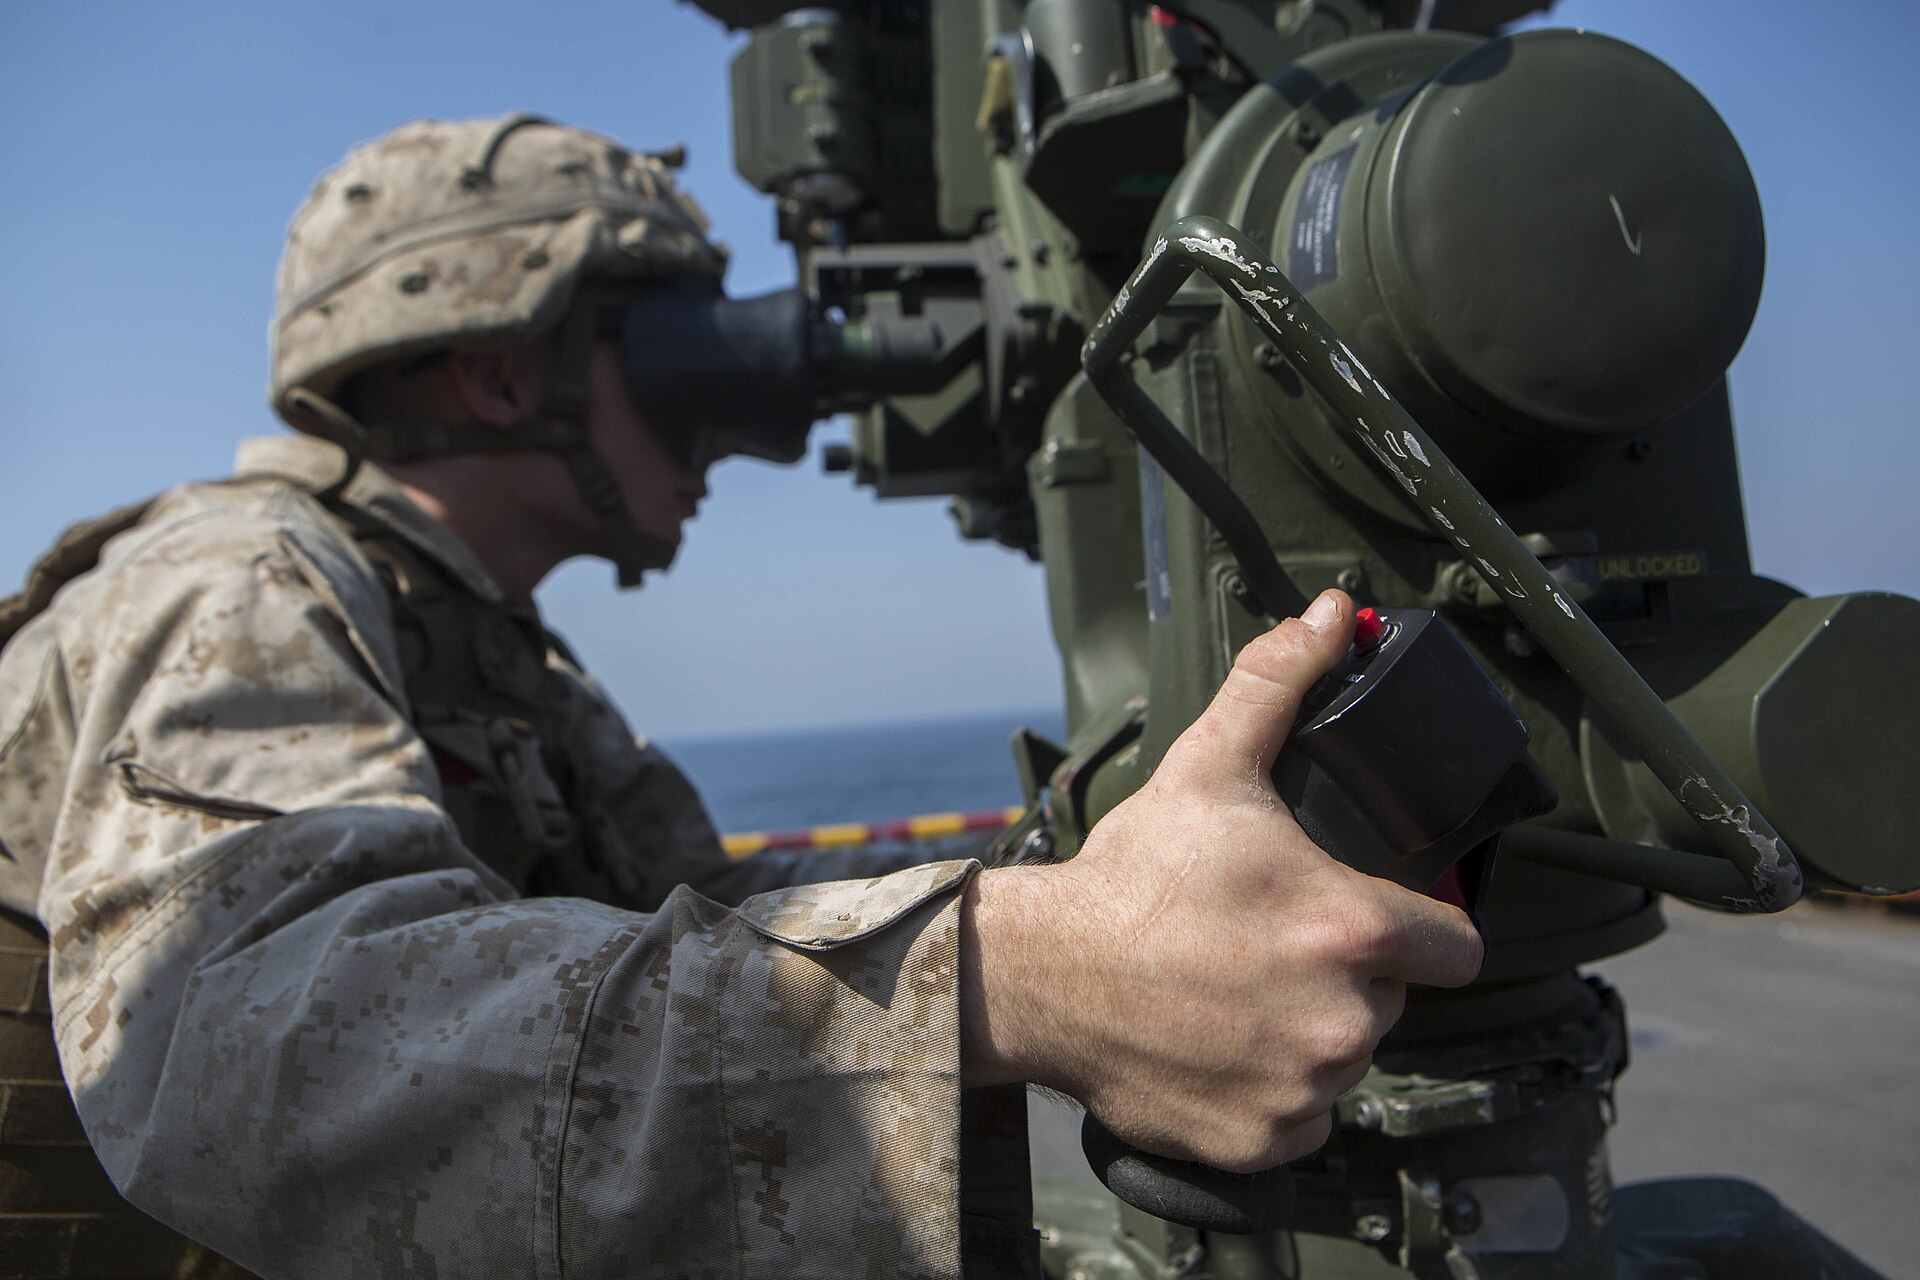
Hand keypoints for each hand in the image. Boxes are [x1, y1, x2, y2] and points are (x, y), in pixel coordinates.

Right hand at [961, 589, 1483, 1171]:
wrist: (1040, 975)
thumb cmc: (1130, 875)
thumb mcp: (1208, 767)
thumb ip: (1278, 686)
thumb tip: (1327, 616)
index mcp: (1350, 930)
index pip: (1457, 946)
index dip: (1421, 927)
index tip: (1376, 918)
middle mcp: (1344, 1022)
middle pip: (1391, 1000)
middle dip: (1347, 975)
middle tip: (1272, 944)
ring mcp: (1304, 1091)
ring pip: (1343, 1059)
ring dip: (1309, 1033)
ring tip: (1237, 991)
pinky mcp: (1263, 1144)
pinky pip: (1301, 1119)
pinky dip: (1271, 1093)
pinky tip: (1220, 1047)